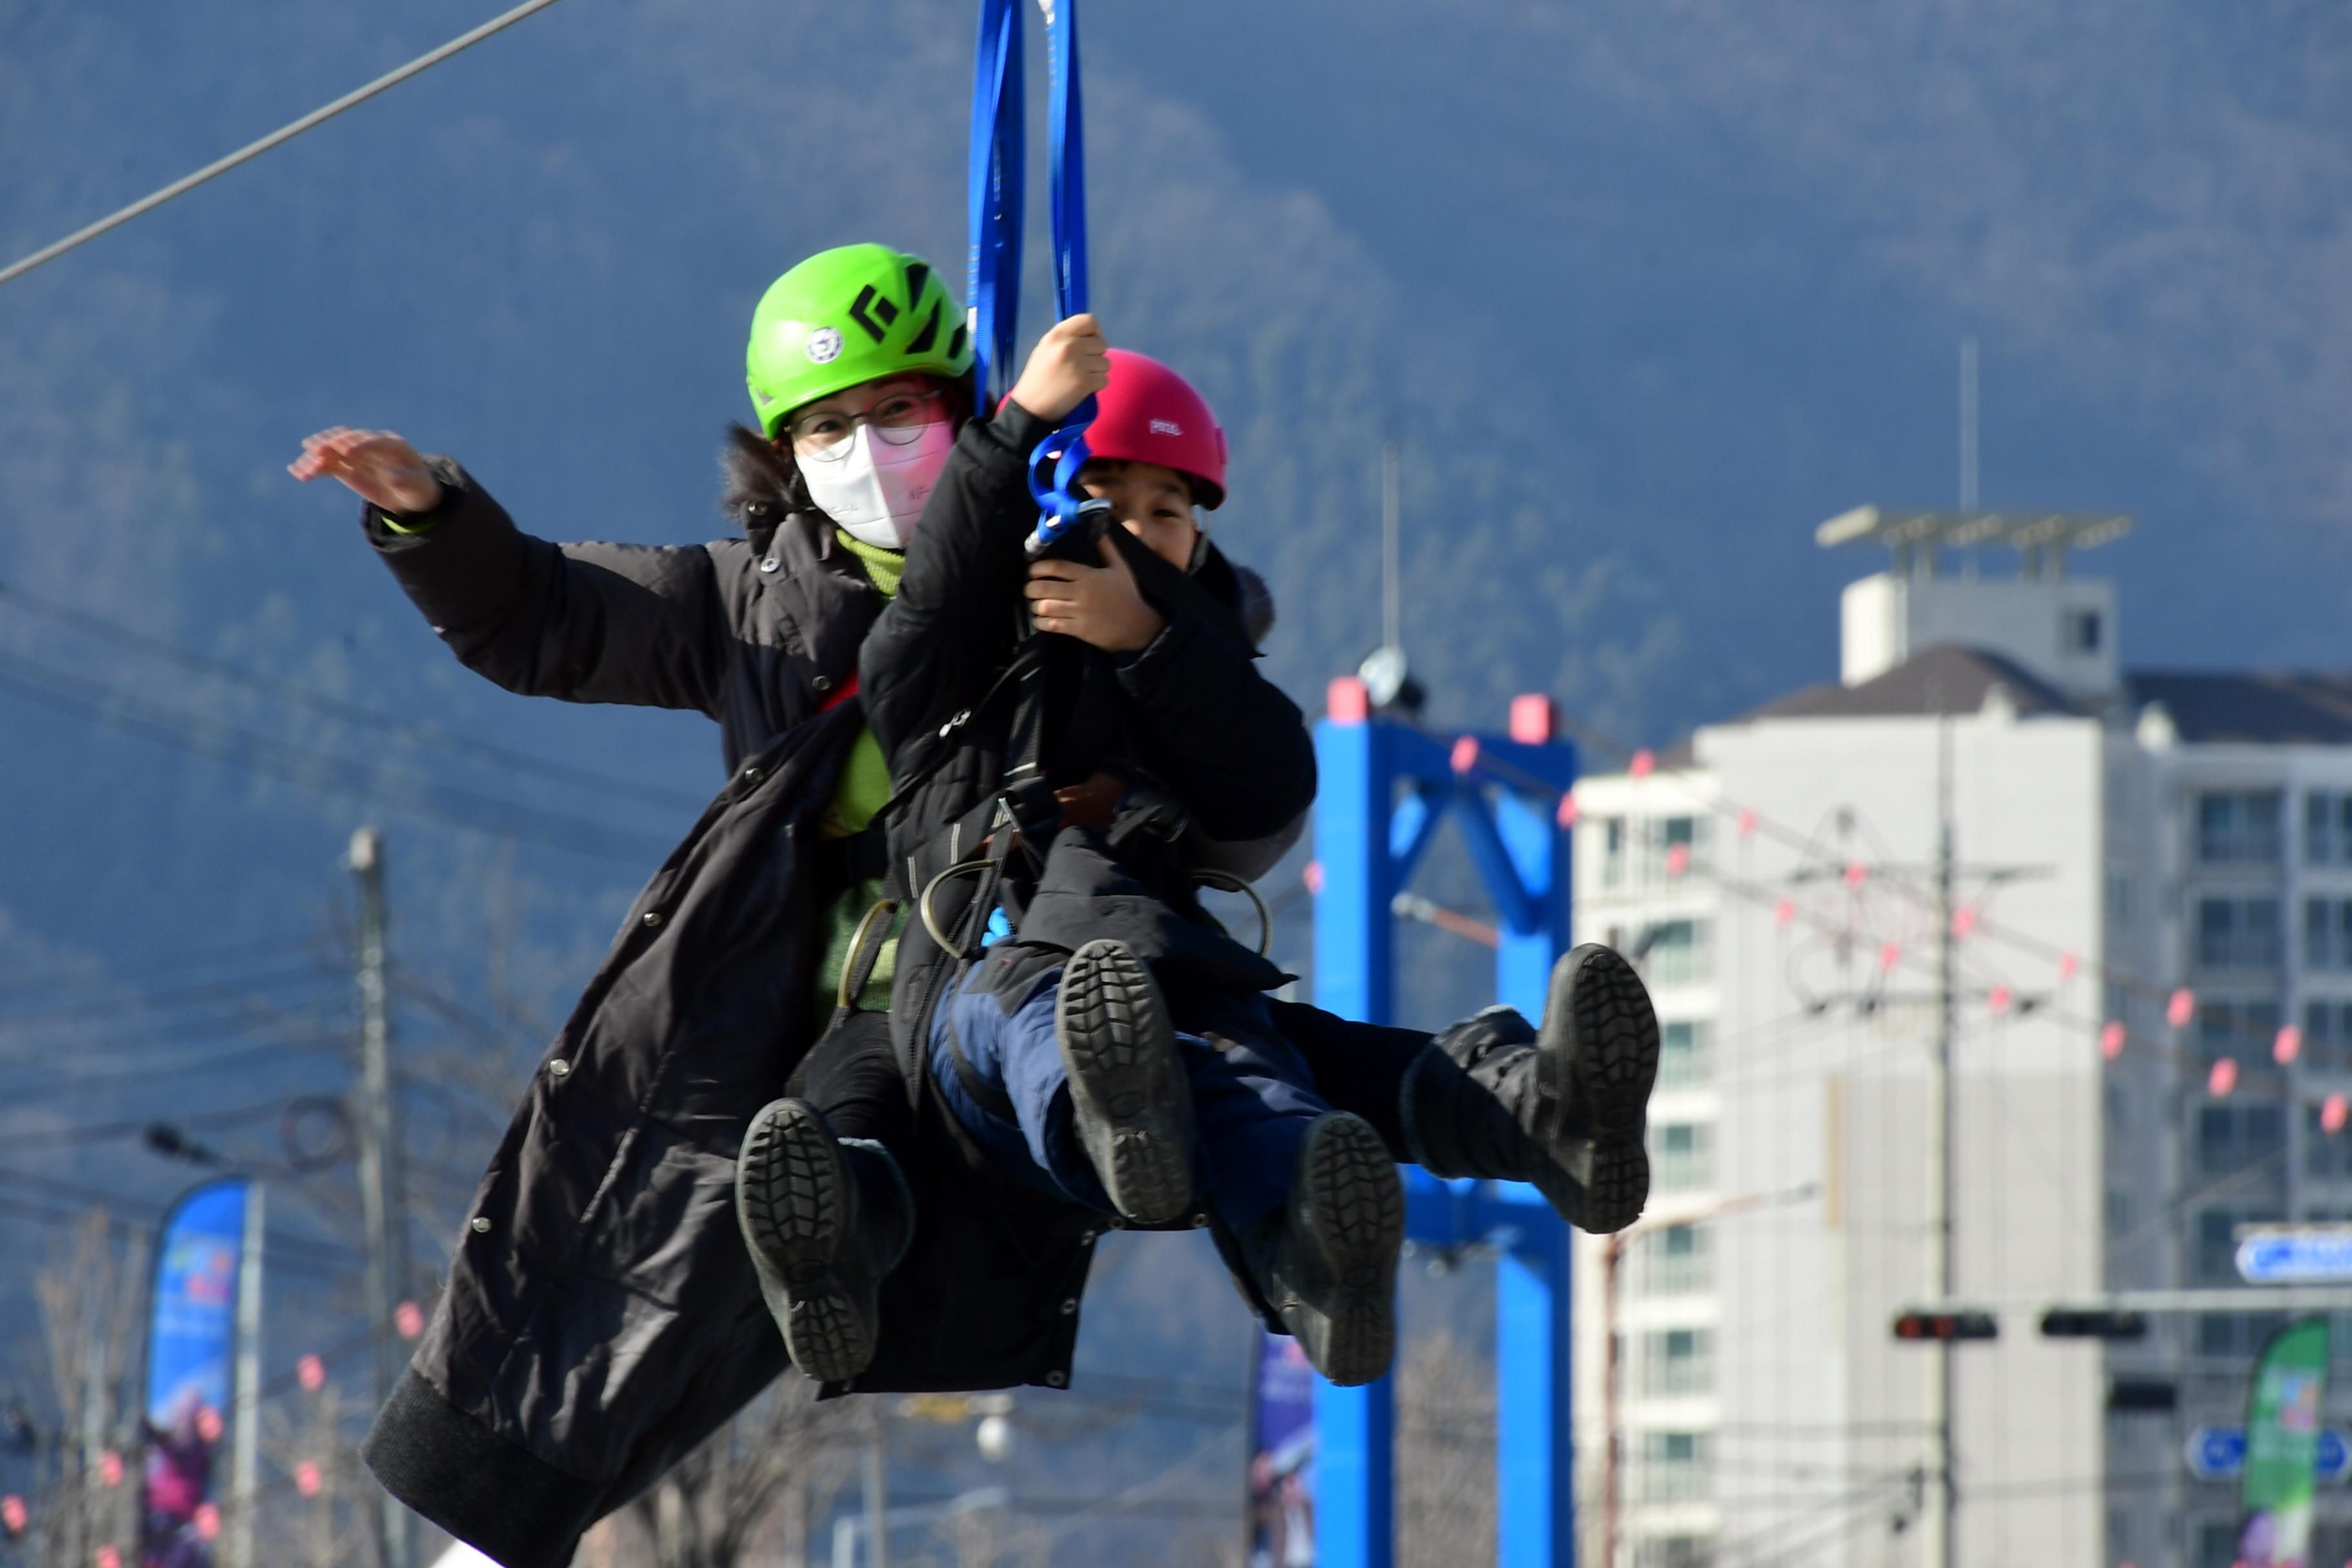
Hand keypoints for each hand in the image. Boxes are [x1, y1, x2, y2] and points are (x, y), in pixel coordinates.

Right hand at [287, 428, 443, 514]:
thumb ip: (405, 481)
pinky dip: (313, 468)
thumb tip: (391, 477)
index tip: (345, 449)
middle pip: (348, 439)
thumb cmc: (418, 489)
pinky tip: (297, 471)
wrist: (410, 495)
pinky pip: (327, 465)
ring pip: (333, 452)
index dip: (359, 443)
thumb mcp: (417, 487)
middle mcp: (371, 445)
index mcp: (393, 446)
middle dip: (332, 444)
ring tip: (302, 469)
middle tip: (315, 450)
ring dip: (316, 457)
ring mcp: (356, 455)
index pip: (374, 441)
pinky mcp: (346, 467)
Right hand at [1005, 314, 1108, 424]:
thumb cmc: (1038, 377)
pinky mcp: (1084, 383)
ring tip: (1079, 378)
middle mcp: (1068, 346)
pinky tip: (1082, 389)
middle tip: (1083, 366)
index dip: (1094, 332)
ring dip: (1097, 372)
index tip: (1090, 343)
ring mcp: (1077, 365)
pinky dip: (1096, 386)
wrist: (1030, 407)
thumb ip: (1067, 338)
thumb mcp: (1046, 348)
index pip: (1089, 321)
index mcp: (1057, 334)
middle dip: (1097, 355)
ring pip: (1106, 363)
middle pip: (1102, 343)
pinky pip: (1104, 380)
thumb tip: (1092, 334)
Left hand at [1025, 536, 1164, 652]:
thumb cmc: (1127, 594)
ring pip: (1046, 606)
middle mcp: (1082, 592)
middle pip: (1045, 587)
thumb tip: (1100, 528)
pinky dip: (1042, 622)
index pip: (1057, 567)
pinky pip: (1053, 625)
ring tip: (1035, 605)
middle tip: (1029, 589)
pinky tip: (1040, 620)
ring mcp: (1080, 612)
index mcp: (1089, 575)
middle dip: (1031, 588)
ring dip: (1035, 606)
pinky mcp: (1080, 629)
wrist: (1138, 625)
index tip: (1033, 571)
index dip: (1039, 568)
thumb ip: (1107, 548)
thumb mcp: (1120, 567)